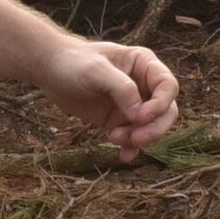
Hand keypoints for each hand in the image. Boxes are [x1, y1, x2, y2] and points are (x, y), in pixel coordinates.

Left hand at [35, 36, 179, 159]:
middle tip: (135, 138)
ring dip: (141, 138)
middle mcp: (144, 84)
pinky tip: (124, 156)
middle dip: (155, 127)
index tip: (139, 117)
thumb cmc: (74, 62)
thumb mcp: (96, 70)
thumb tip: (139, 114)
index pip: (168, 86)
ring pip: (153, 127)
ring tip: (115, 138)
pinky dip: (132, 148)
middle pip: (167, 110)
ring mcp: (133, 104)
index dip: (160, 104)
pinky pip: (135, 138)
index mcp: (144, 64)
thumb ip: (121, 88)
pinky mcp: (120, 120)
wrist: (51, 71)